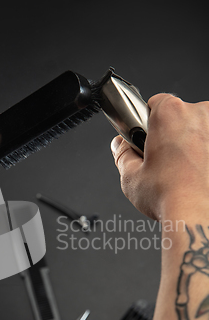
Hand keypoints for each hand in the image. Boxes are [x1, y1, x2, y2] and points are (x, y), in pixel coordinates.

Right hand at [110, 94, 208, 219]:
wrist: (197, 216)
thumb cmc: (170, 196)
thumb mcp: (131, 177)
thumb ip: (123, 154)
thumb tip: (120, 146)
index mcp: (171, 113)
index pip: (156, 103)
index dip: (148, 122)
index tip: (147, 138)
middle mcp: (200, 114)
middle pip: (182, 115)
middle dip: (173, 134)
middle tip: (164, 161)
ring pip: (202, 131)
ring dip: (194, 144)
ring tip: (184, 172)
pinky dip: (205, 156)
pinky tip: (199, 176)